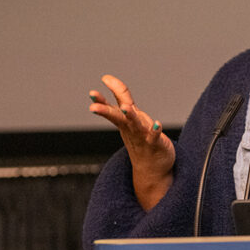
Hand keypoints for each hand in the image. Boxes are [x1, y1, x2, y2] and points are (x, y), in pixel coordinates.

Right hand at [89, 74, 174, 209]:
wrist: (152, 169)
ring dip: (130, 116)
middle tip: (93, 107)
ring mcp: (142, 136)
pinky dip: (155, 130)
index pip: (112, 107)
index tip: (92, 93)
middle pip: (117, 117)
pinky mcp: (155, 144)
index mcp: (125, 121)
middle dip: (106, 111)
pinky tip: (157, 123)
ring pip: (135, 125)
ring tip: (125, 108)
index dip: (102, 99)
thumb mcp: (129, 117)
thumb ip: (121, 98)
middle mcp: (131, 128)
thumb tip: (108, 80)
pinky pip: (154, 137)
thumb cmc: (141, 139)